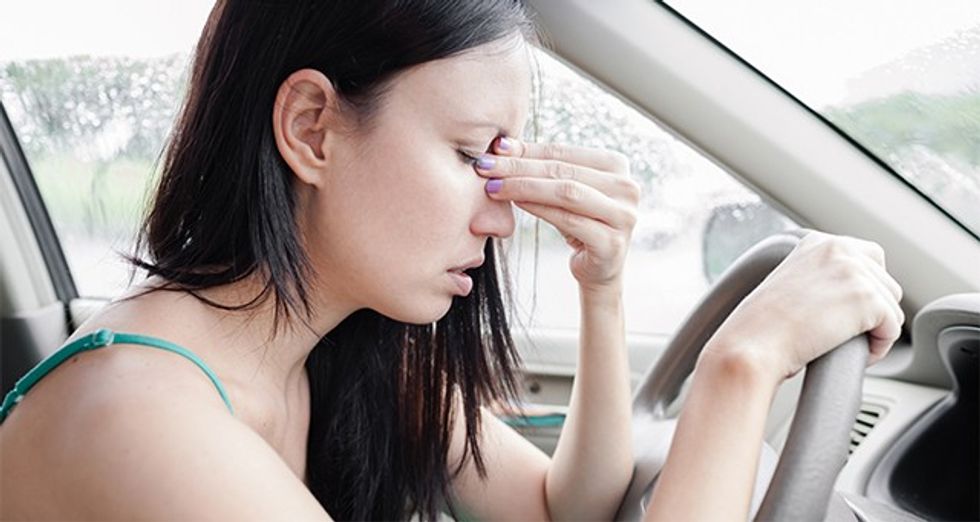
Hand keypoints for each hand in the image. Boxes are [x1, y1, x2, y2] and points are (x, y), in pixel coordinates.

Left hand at [475, 137, 639, 290]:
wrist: (600, 269)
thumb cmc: (579, 223)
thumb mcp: (564, 191)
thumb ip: (543, 167)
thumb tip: (502, 145)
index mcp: (617, 165)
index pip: (563, 152)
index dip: (528, 149)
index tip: (496, 148)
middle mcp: (626, 187)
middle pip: (563, 171)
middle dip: (520, 167)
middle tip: (487, 167)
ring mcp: (623, 216)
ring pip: (566, 192)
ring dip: (525, 187)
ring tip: (494, 186)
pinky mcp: (611, 243)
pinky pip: (568, 220)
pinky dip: (538, 209)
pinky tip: (516, 204)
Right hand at [703, 231, 904, 380]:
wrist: (753, 344)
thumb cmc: (761, 326)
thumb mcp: (789, 285)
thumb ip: (819, 278)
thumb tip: (845, 298)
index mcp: (818, 243)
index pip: (869, 257)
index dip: (865, 287)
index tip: (848, 311)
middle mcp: (839, 249)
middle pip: (886, 282)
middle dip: (873, 311)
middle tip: (848, 333)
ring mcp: (856, 272)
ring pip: (892, 307)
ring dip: (876, 330)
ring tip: (847, 345)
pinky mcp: (868, 299)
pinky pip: (892, 329)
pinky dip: (879, 348)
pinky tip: (855, 354)